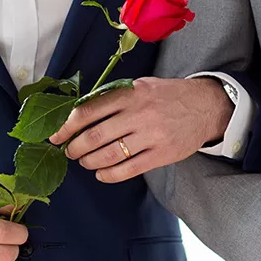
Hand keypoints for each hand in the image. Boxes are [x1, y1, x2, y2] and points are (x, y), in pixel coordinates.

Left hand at [49, 77, 232, 182]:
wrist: (205, 106)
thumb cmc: (166, 95)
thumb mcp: (140, 86)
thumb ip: (113, 97)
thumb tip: (78, 114)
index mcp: (130, 94)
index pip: (88, 110)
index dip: (66, 125)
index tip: (55, 135)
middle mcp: (139, 114)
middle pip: (94, 136)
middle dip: (75, 148)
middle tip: (69, 151)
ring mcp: (151, 136)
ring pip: (109, 155)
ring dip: (89, 162)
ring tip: (85, 162)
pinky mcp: (161, 154)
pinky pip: (128, 170)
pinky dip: (109, 175)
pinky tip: (102, 173)